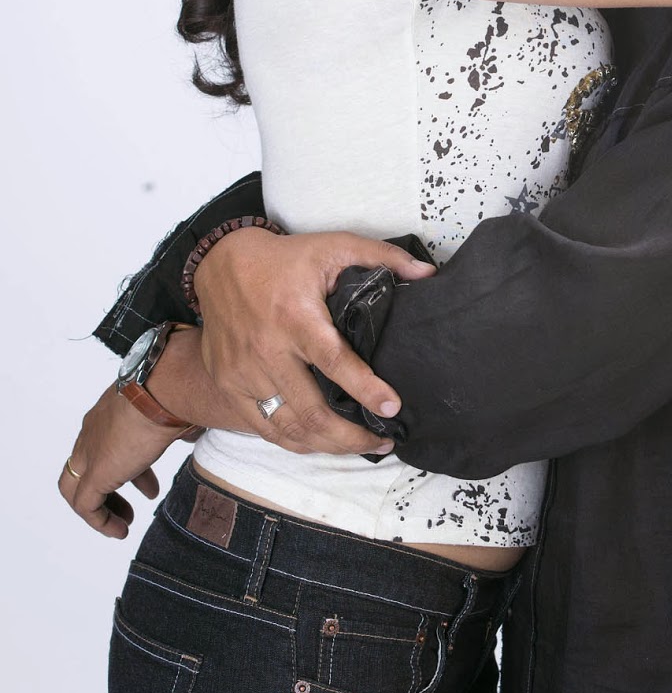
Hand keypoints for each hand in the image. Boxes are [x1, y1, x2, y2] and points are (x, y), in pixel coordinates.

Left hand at [59, 385, 194, 538]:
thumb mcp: (177, 412)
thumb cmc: (175, 393)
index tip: (146, 483)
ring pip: (77, 487)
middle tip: (130, 505)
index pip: (106, 443)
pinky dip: (100, 522)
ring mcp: (90, 453)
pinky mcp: (95, 474)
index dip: (126, 466)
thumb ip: (180, 425)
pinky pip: (86, 506)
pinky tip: (119, 531)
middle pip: (85, 467)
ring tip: (124, 522)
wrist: (163, 391)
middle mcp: (93, 431)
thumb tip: (195, 431)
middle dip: (108, 490)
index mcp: (110, 413)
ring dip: (102, 508)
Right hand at [193, 228, 436, 452]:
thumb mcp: (334, 246)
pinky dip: (297, 442)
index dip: (365, 389)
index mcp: (296, 317)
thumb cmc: (286, 259)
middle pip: (312, 410)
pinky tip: (323, 443)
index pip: (333, 361)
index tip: (392, 407)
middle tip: (385, 440)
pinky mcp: (229, 384)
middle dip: (353, 435)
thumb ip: (382, 257)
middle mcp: (267, 350)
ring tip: (362, 446)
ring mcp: (244, 372)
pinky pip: (264, 428)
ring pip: (290, 427)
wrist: (222, 265)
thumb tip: (427, 273)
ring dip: (329, 445)